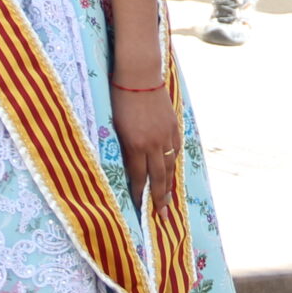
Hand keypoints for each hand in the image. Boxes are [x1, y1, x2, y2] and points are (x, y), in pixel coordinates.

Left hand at [112, 75, 179, 210]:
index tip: (140, 210)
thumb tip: (129, 168)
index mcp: (135, 145)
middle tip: (162, 217)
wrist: (139, 75)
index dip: (139, 196)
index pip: (139, 178)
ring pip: (170, 166)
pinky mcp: (173, 126)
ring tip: (169, 201)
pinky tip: (172, 171)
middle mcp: (153, 144)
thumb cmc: (120, 99)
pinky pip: (175, 150)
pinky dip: (173, 163)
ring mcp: (166, 135)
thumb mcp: (116, 127)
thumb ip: (124, 149)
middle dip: (159, 199)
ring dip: (169, 185)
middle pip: (158, 178)